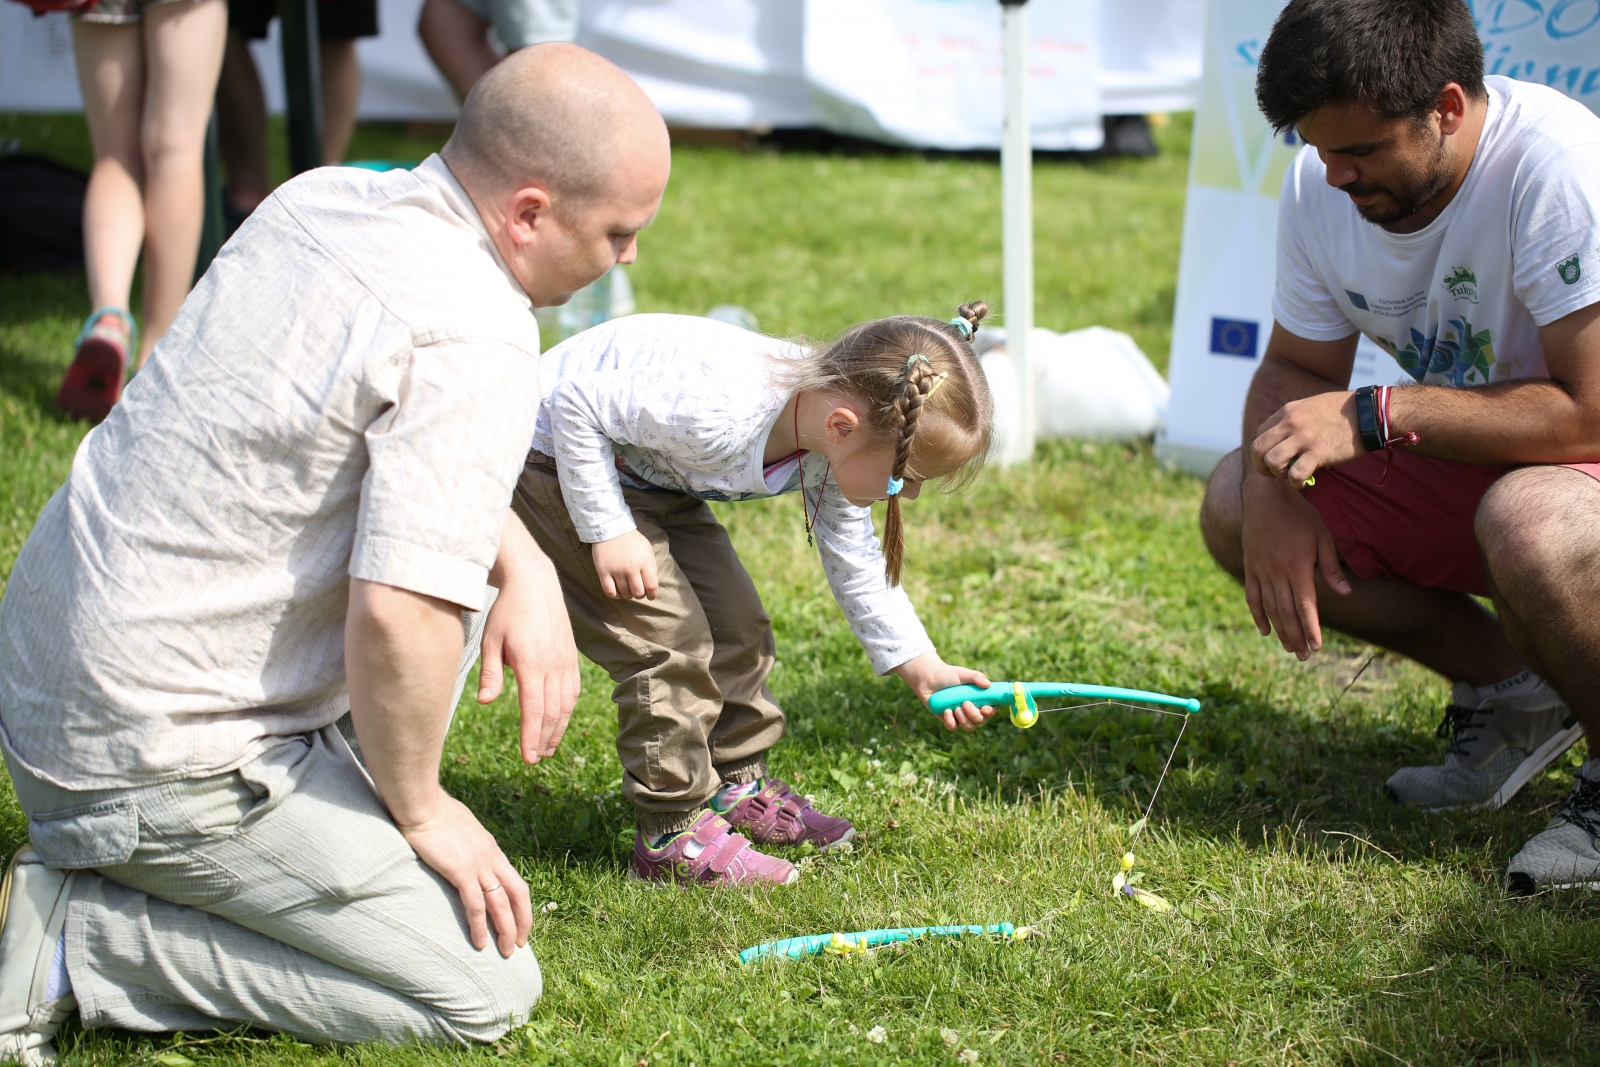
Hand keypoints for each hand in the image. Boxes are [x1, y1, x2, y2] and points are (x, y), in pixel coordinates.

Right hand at [398, 793, 532, 956]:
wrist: (422, 804)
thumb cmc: (435, 811)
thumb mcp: (461, 827)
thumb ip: (466, 842)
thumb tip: (462, 849)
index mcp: (491, 849)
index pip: (515, 881)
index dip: (521, 904)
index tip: (521, 921)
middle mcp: (491, 858)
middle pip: (517, 894)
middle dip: (522, 921)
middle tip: (521, 944)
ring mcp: (478, 865)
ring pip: (500, 904)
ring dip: (505, 930)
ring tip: (506, 952)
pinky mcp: (460, 871)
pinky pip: (475, 905)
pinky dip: (480, 926)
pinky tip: (479, 943)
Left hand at [480, 552, 581, 765]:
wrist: (534, 583)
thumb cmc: (506, 611)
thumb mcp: (491, 640)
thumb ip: (491, 673)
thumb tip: (486, 702)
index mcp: (532, 664)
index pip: (534, 710)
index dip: (531, 737)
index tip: (528, 758)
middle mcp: (553, 665)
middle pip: (553, 712)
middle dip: (544, 739)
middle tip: (536, 758)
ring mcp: (566, 660)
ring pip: (567, 704)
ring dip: (558, 728)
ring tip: (548, 747)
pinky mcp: (571, 656)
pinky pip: (573, 689)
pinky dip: (567, 709)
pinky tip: (560, 719)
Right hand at [591, 530, 657, 599]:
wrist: (610, 528)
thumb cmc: (631, 539)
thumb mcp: (647, 549)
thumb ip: (652, 566)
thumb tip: (652, 584)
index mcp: (644, 562)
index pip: (651, 586)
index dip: (652, 594)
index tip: (651, 596)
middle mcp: (631, 568)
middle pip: (638, 592)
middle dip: (640, 595)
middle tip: (637, 591)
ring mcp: (616, 570)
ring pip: (624, 593)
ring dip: (628, 595)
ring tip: (627, 589)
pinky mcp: (603, 571)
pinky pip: (610, 591)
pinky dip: (615, 595)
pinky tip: (617, 592)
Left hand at [893, 651, 993, 731]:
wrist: (928, 678)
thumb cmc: (948, 674)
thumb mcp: (963, 673)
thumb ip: (976, 677)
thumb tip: (988, 684)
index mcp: (978, 698)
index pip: (990, 709)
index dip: (990, 712)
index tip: (985, 709)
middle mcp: (971, 709)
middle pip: (980, 721)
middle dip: (974, 715)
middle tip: (965, 703)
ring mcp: (959, 716)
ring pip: (969, 727)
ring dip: (964, 719)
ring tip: (955, 708)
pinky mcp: (948, 720)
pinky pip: (953, 728)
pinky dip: (950, 721)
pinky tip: (946, 711)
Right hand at [1240, 474, 1350, 659]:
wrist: (1266, 497)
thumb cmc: (1300, 514)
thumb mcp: (1322, 537)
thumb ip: (1331, 567)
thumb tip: (1345, 593)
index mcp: (1297, 568)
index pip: (1305, 606)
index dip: (1311, 629)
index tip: (1317, 646)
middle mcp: (1277, 574)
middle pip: (1287, 613)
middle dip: (1296, 637)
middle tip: (1304, 656)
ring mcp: (1260, 572)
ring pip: (1270, 609)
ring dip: (1281, 631)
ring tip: (1290, 648)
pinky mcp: (1250, 567)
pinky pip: (1252, 597)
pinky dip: (1258, 616)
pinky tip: (1265, 631)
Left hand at [1251, 390, 1361, 481]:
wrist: (1369, 413)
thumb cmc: (1342, 412)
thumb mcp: (1310, 407)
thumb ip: (1293, 420)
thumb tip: (1282, 440)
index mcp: (1288, 411)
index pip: (1259, 434)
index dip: (1261, 451)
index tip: (1271, 459)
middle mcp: (1291, 423)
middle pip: (1258, 449)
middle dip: (1261, 466)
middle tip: (1274, 474)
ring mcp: (1304, 438)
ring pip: (1272, 461)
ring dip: (1277, 474)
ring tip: (1289, 476)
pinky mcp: (1319, 453)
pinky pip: (1296, 474)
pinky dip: (1296, 482)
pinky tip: (1303, 482)